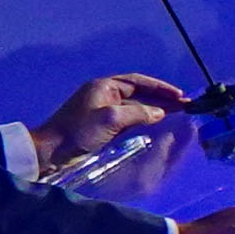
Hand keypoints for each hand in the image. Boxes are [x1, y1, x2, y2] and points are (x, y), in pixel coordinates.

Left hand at [35, 74, 185, 170]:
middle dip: (160, 98)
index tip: (180, 96)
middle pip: (138, 92)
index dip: (161, 88)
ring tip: (174, 114)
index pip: (138, 82)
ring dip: (153, 108)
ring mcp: (101, 110)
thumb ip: (138, 113)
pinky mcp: (99, 125)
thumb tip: (159, 113)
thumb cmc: (79, 131)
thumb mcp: (111, 119)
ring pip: (133, 105)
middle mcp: (103, 94)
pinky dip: (142, 118)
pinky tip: (152, 124)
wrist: (51, 151)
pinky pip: (127, 117)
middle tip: (183, 106)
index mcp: (104, 86)